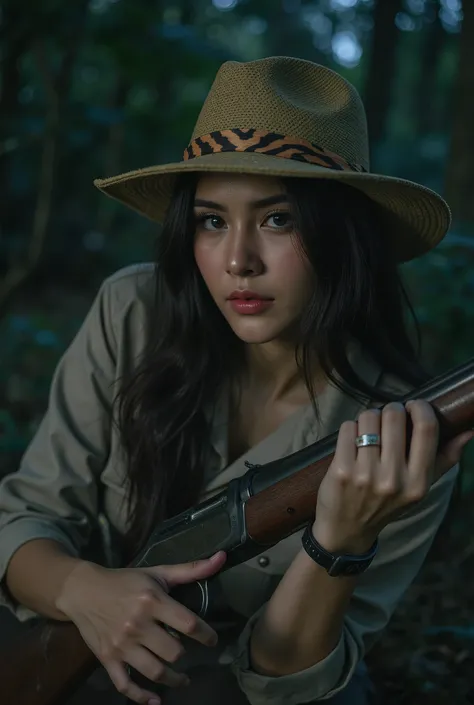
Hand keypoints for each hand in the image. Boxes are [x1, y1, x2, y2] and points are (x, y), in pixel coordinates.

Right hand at [56, 552, 225, 703]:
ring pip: (155, 672)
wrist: (83, 591)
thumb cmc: (125, 581)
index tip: (212, 640)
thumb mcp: (157, 573)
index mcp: (152, 601)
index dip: (206, 635)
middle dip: (185, 654)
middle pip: (174, 652)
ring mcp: (122, 645)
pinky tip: (156, 700)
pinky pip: (125, 685)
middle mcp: (137, 624)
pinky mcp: (108, 659)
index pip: (188, 624)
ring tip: (183, 678)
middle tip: (188, 653)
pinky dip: (142, 697)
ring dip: (174, 679)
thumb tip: (222, 557)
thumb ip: (191, 569)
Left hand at [313, 400, 473, 553]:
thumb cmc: (387, 502)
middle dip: (390, 409)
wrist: (347, 529)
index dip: (419, 407)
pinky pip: (348, 427)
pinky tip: (353, 441)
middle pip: (394, 416)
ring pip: (368, 417)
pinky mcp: (341, 469)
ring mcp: (365, 474)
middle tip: (387, 418)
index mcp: (418, 483)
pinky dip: (351, 428)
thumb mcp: (420, 487)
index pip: (427, 428)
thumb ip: (445, 458)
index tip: (412, 406)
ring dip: (369, 418)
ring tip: (369, 431)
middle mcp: (393, 479)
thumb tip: (467, 431)